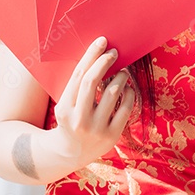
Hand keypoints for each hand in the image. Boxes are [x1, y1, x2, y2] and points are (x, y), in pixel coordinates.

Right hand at [49, 36, 135, 168]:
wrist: (71, 153)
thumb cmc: (70, 120)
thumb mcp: (66, 104)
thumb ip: (78, 86)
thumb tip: (98, 57)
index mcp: (64, 108)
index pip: (79, 75)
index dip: (91, 55)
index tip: (102, 41)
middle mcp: (79, 119)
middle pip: (93, 81)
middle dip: (105, 62)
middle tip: (114, 52)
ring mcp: (96, 129)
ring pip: (113, 93)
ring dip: (121, 77)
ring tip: (123, 72)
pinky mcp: (112, 136)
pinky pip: (126, 108)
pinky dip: (129, 93)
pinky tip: (128, 88)